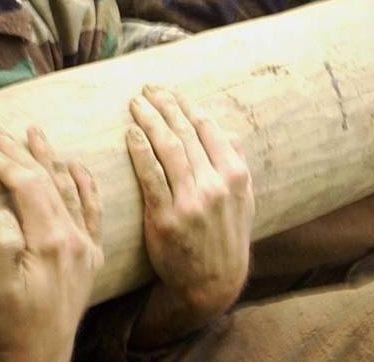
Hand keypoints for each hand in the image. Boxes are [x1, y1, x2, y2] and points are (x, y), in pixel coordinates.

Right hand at [0, 123, 102, 361]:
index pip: (28, 186)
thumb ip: (4, 245)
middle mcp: (74, 239)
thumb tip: (3, 211)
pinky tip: (77, 167)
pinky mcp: (90, 257)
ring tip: (36, 133)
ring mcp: (84, 247)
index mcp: (51, 242)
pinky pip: (92, 211)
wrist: (41, 358)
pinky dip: (85, 185)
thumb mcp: (0, 288)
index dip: (4, 162)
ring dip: (51, 159)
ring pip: (70, 189)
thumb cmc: (14, 326)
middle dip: (20, 151)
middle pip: (47, 181)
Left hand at [127, 86, 252, 345]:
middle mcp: (216, 186)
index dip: (186, 106)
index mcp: (235, 177)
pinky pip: (151, 177)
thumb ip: (236, 165)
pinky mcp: (167, 218)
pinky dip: (140, 151)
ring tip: (136, 104)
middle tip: (147, 89)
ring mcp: (191, 202)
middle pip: (185, 133)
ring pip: (168, 149)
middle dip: (165, 106)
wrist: (212, 284)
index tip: (169, 92)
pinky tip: (130, 134)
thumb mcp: (243, 203)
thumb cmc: (225, 238)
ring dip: (150, 120)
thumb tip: (230, 132)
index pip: (208, 129)